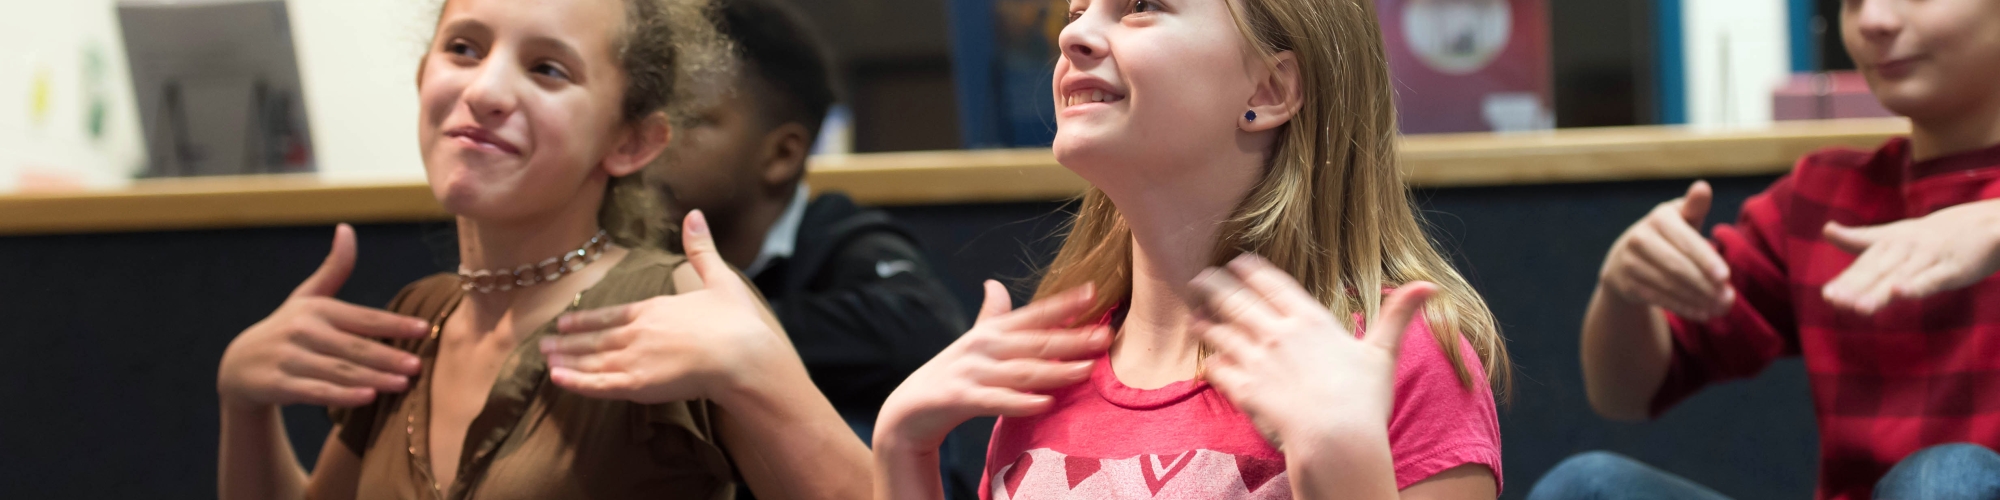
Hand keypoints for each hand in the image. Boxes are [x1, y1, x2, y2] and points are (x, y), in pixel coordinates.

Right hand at [216, 224, 430, 410]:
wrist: (240, 365)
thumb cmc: (288, 328)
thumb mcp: (307, 297)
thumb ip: (334, 269)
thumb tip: (346, 228)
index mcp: (317, 309)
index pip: (363, 318)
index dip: (394, 324)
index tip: (424, 329)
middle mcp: (302, 331)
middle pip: (354, 347)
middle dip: (388, 357)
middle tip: (417, 366)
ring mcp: (289, 358)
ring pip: (339, 371)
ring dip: (373, 378)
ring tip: (403, 385)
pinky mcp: (278, 384)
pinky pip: (316, 392)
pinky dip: (342, 396)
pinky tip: (368, 398)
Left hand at [541, 210, 790, 404]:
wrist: (743, 356)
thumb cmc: (736, 322)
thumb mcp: (720, 279)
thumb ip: (700, 250)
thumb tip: (694, 214)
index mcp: (653, 309)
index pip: (611, 314)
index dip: (585, 319)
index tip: (564, 323)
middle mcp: (637, 332)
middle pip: (595, 339)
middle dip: (567, 342)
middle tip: (542, 344)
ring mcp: (634, 358)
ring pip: (591, 361)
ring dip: (566, 360)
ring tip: (545, 360)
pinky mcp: (638, 384)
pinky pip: (598, 385)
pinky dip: (575, 382)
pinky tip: (556, 380)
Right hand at [874, 281, 1109, 449]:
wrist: (909, 411)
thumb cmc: (951, 374)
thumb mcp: (972, 342)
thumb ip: (991, 316)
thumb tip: (995, 283)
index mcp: (991, 331)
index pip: (1033, 315)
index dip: (1063, 304)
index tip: (1093, 292)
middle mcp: (982, 347)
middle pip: (1034, 342)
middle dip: (1071, 339)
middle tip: (1105, 336)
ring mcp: (971, 372)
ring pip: (1021, 371)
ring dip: (1055, 370)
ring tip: (1086, 370)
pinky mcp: (959, 399)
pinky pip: (995, 400)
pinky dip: (1020, 402)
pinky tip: (1044, 403)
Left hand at [1190, 254, 1434, 447]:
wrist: (1337, 439)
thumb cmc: (1362, 400)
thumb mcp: (1383, 353)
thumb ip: (1398, 316)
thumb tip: (1429, 285)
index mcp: (1310, 320)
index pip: (1272, 283)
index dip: (1250, 270)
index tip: (1236, 262)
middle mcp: (1277, 333)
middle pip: (1236, 300)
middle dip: (1215, 286)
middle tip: (1200, 278)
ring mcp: (1257, 361)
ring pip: (1220, 332)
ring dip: (1205, 322)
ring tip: (1195, 316)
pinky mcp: (1244, 389)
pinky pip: (1218, 370)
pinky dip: (1210, 363)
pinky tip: (1205, 359)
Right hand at [1600, 180, 1734, 319]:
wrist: (1625, 258)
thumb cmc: (1668, 236)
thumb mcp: (1681, 219)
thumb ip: (1695, 207)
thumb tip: (1703, 186)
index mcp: (1659, 218)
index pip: (1686, 242)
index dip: (1706, 260)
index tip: (1726, 277)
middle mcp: (1639, 238)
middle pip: (1677, 267)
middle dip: (1705, 285)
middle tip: (1729, 299)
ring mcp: (1629, 262)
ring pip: (1668, 285)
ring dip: (1697, 299)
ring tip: (1721, 308)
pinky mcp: (1624, 283)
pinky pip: (1657, 298)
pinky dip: (1683, 308)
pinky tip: (1703, 313)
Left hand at [1821, 199, 1999, 314]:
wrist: (1982, 220)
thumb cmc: (1929, 234)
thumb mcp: (1894, 234)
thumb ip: (1860, 238)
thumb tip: (1827, 229)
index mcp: (1890, 243)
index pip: (1865, 265)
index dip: (1847, 280)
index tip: (1828, 296)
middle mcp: (1906, 249)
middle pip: (1878, 272)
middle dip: (1856, 287)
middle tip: (1835, 301)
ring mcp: (1929, 258)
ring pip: (1901, 277)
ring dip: (1881, 292)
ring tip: (1860, 307)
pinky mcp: (1952, 269)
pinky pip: (1933, 278)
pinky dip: (1917, 284)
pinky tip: (1900, 291)